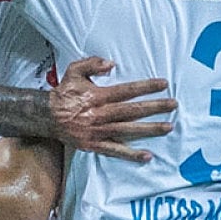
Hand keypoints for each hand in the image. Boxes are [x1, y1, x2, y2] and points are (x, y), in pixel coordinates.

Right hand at [49, 56, 175, 162]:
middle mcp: (100, 114)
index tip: (163, 84)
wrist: (46, 116)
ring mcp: (98, 131)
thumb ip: (92, 63)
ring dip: (150, 129)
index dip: (146, 87)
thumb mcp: (74, 70)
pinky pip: (115, 151)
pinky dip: (131, 154)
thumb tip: (112, 64)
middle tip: (174, 105)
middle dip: (155, 107)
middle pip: (133, 110)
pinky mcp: (94, 145)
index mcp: (97, 96)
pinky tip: (147, 156)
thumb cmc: (63, 93)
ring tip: (168, 127)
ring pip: (128, 130)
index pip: (127, 90)